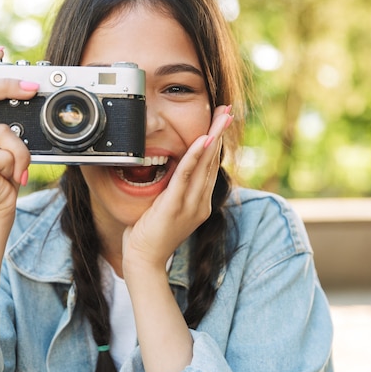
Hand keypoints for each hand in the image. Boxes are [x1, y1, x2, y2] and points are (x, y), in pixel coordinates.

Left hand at [122, 105, 233, 274]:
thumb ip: (174, 190)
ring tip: (220, 118)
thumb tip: (172, 169)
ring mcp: (190, 206)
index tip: (221, 122)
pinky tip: (201, 140)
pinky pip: (186, 176)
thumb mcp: (166, 208)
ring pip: (205, 166)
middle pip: (213, 162)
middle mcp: (200, 203)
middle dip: (220, 134)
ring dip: (213, 138)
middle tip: (227, 111)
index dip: (216, 142)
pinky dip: (194, 156)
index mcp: (199, 203)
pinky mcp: (175, 207)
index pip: (211, 167)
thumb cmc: (149, 234)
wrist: (143, 261)